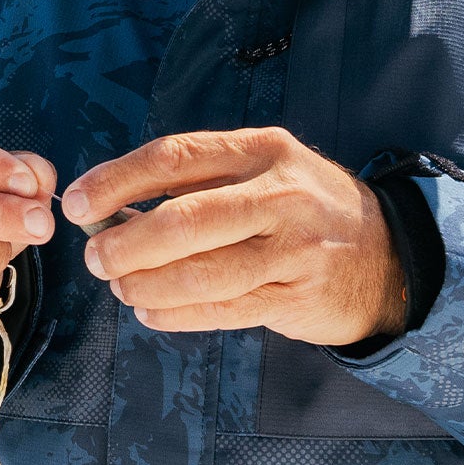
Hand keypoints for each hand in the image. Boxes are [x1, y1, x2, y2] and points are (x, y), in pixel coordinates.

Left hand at [62, 127, 403, 346]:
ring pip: (202, 272)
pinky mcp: (297, 296)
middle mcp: (281, 194)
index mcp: (262, 150)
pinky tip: (150, 310)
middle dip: (126, 243)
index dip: (116, 181)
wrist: (386, 256)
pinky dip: (177, 314)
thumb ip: (196, 185)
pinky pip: (223, 310)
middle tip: (95, 259)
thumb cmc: (300, 212)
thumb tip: (109, 209)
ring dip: (147, 284)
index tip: (77, 204)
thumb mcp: (261, 173)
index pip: (174, 157)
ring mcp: (293, 248)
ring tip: (121, 287)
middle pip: (185, 219)